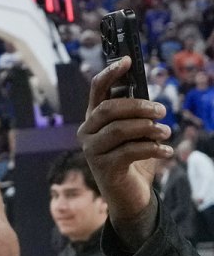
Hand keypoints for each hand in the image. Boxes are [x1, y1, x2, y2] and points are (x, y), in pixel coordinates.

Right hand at [77, 56, 170, 249]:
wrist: (129, 195)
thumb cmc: (133, 160)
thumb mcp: (135, 134)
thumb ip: (136, 117)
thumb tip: (151, 100)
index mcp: (94, 119)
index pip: (97, 90)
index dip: (111, 73)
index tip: (128, 60)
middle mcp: (87, 132)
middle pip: (109, 109)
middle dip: (138, 106)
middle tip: (162, 110)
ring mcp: (92, 150)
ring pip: (119, 129)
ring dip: (148, 128)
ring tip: (166, 132)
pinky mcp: (103, 167)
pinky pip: (130, 151)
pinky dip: (153, 149)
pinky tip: (167, 151)